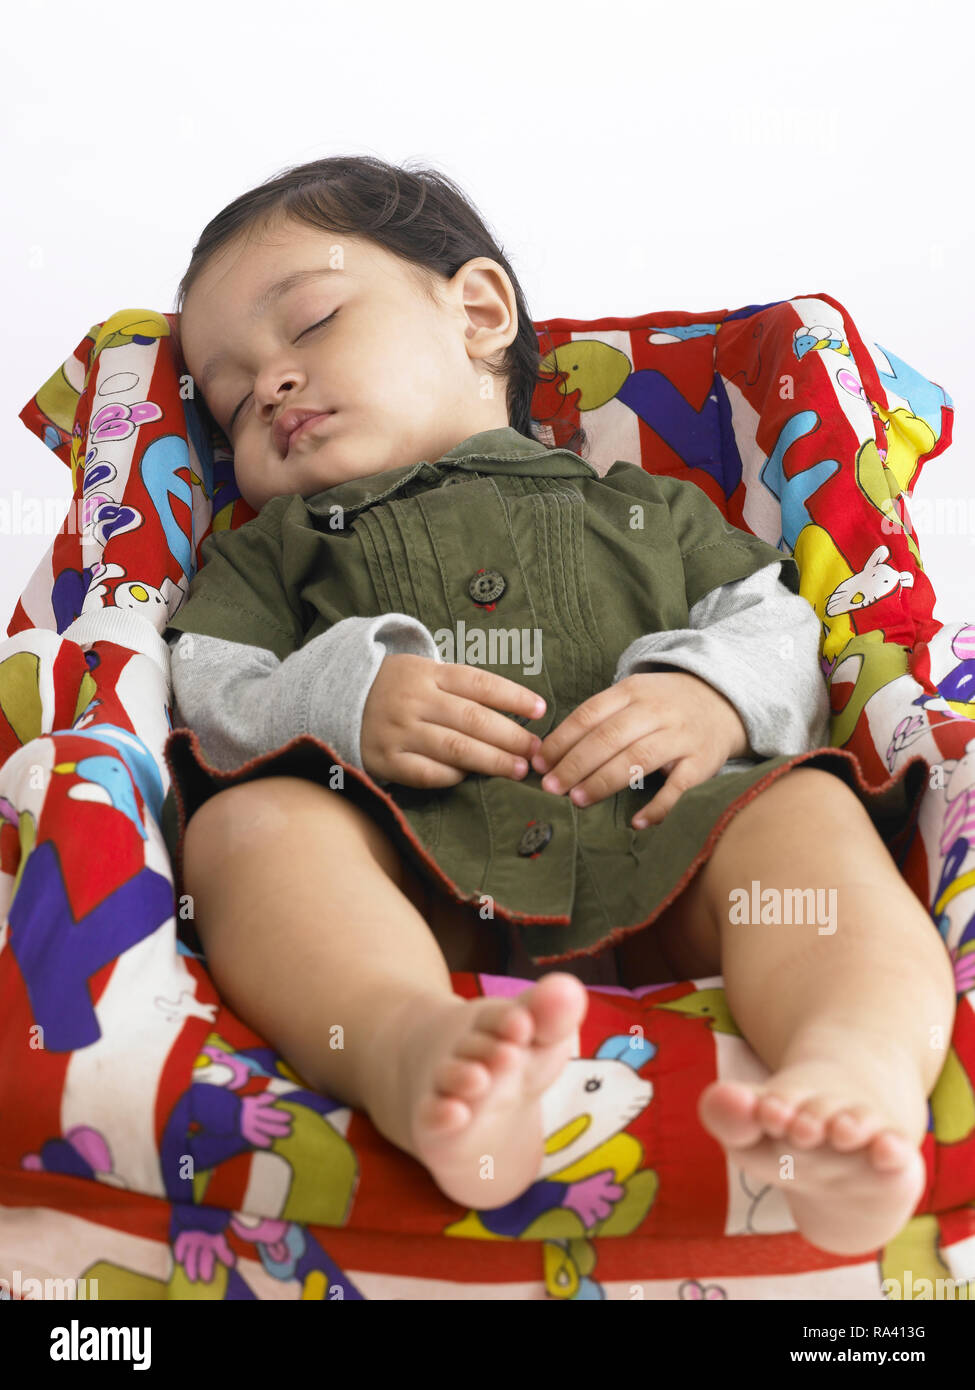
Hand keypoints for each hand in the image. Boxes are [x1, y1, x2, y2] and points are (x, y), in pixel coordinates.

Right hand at [360, 653, 545, 787]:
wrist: (336, 700)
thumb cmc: (395, 688)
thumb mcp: (422, 672)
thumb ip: (460, 687)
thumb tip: (513, 709)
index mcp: (427, 673)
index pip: (480, 683)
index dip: (514, 697)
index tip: (541, 710)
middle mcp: (414, 700)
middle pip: (473, 719)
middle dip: (511, 737)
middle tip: (537, 751)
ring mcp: (399, 731)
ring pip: (456, 748)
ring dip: (493, 761)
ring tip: (519, 769)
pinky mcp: (385, 760)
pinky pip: (428, 773)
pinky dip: (453, 777)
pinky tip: (471, 777)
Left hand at [530, 671, 749, 826]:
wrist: (722, 700)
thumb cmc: (662, 705)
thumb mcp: (631, 696)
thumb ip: (597, 720)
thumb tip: (548, 754)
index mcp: (632, 691)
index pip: (589, 715)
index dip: (561, 741)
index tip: (538, 763)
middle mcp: (656, 710)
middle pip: (609, 737)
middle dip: (575, 764)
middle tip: (552, 788)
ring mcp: (681, 736)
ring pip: (638, 758)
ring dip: (605, 781)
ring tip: (578, 800)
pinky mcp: (702, 762)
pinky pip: (679, 787)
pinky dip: (658, 806)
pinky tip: (636, 822)